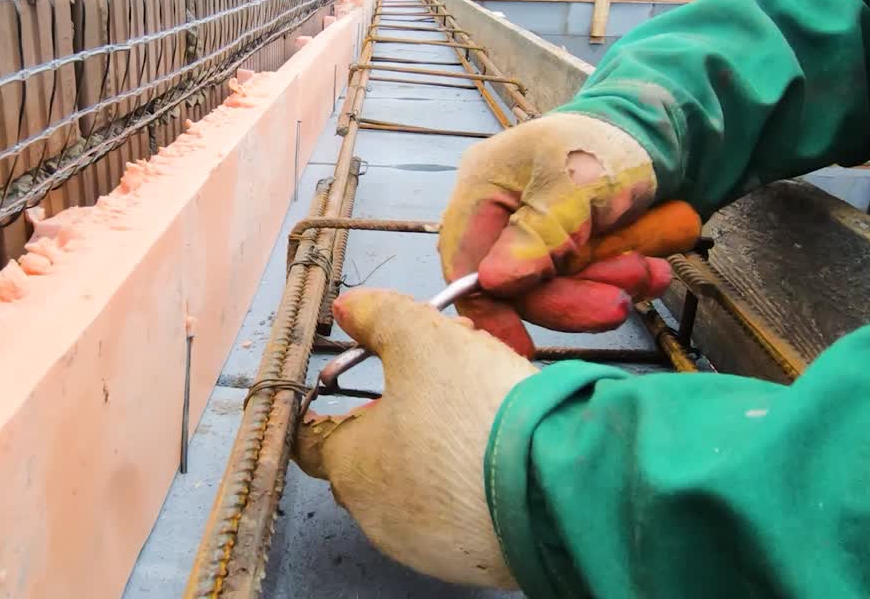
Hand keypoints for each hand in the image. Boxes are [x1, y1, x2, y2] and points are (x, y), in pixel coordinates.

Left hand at [294, 288, 536, 588]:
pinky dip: (468, 481)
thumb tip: (351, 308)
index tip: (342, 389)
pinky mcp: (472, 561)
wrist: (559, 489)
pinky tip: (501, 450)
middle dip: (398, 411)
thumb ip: (380, 317)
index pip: (310, 440)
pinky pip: (456, 511)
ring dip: (435, 445)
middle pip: (369, 455)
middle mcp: (377, 516)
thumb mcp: (425, 339)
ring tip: (481, 403)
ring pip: (414, 482)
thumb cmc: (480, 418)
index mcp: (350, 467)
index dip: (327, 406)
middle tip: (438, 374)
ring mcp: (424, 544)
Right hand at [438, 113, 666, 354]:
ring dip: (605, 286)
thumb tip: (494, 282)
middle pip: (518, 285)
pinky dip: (620, 280)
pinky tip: (650, 268)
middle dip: (572, 295)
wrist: (663, 128)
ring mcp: (537, 236)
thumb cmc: (608, 141)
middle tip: (619, 300)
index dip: (489, 309)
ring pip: (558, 289)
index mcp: (482, 191)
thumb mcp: (575, 182)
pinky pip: (585, 282)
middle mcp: (501, 218)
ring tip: (646, 271)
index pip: (466, 264)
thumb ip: (537, 233)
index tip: (523, 344)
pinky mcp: (572, 248)